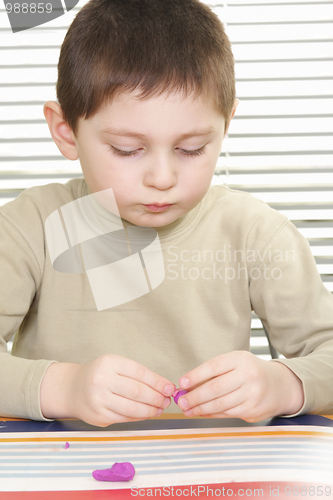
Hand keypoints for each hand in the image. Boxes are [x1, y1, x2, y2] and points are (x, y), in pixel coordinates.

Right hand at [41, 354, 174, 426]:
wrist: (71, 388)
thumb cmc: (100, 375)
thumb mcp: (115, 365)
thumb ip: (137, 375)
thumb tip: (165, 387)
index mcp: (109, 363)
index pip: (139, 373)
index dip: (158, 382)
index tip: (170, 388)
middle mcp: (101, 380)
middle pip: (137, 392)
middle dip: (156, 398)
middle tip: (167, 400)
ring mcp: (98, 400)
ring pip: (132, 408)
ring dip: (150, 410)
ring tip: (159, 408)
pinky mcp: (98, 416)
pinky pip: (124, 418)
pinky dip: (139, 417)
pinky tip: (147, 414)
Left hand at [176, 351, 303, 421]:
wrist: (281, 386)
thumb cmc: (252, 372)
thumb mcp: (237, 363)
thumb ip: (215, 371)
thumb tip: (188, 384)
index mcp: (240, 359)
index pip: (214, 367)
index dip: (196, 375)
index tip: (182, 382)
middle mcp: (248, 376)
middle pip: (215, 388)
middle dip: (195, 396)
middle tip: (181, 401)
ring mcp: (252, 395)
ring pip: (220, 404)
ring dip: (200, 408)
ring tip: (187, 410)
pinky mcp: (253, 411)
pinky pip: (227, 413)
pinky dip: (212, 414)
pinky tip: (202, 413)